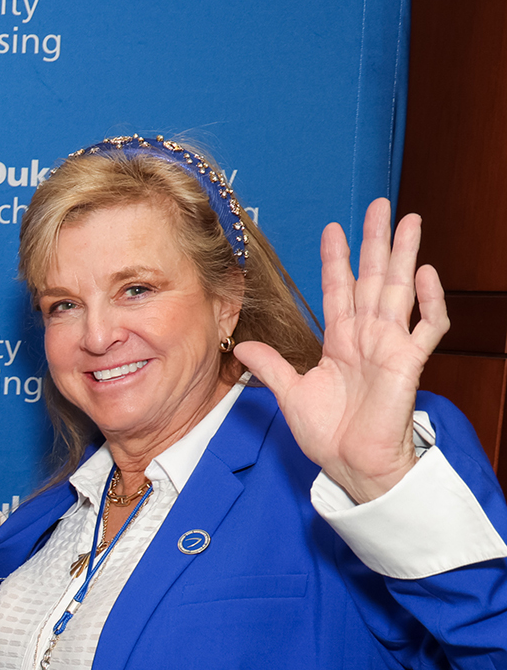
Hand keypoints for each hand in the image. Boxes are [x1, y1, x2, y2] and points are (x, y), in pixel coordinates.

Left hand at [234, 198, 447, 502]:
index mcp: (340, 341)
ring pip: (401, 290)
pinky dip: (429, 301)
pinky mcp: (410, 362)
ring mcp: (390, 346)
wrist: (350, 463)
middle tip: (379, 205)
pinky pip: (426, 327)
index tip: (333, 229)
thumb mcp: (291, 394)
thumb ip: (271, 366)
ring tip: (408, 221)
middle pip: (373, 278)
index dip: (336, 259)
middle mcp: (367, 336)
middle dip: (376, 242)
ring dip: (404, 255)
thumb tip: (240, 345)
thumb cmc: (327, 433)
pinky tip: (425, 273)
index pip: (339, 289)